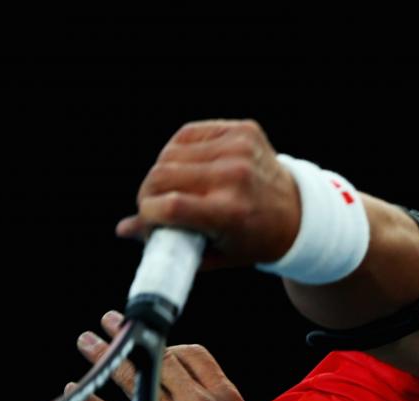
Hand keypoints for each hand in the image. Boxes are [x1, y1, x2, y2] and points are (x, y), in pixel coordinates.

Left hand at [68, 310, 286, 400]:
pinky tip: (74, 390)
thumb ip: (217, 398)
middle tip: (110, 325)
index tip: (155, 349)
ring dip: (107, 357)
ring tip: (87, 341)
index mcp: (223, 393)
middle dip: (133, 339)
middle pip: (160, 359)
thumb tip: (189, 384)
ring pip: (134, 378)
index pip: (192, 353)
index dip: (170, 346)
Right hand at [116, 119, 300, 269]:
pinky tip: (187, 167)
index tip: (146, 221)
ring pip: (171, 153)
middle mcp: (236, 176)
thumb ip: (169, 243)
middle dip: (148, 193)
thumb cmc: (250, 239)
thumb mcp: (213, 252)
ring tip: (172, 189)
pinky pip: (189, 134)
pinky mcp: (242, 130)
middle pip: (163, 175)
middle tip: (152, 206)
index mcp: (231, 212)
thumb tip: (123, 229)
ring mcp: (240, 148)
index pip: (170, 206)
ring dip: (163, 172)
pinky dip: (180, 151)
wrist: (295, 213)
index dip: (147, 213)